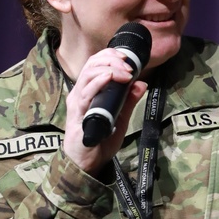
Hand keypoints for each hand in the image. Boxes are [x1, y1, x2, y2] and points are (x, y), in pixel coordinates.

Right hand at [62, 47, 146, 174]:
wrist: (87, 164)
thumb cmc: (100, 140)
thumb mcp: (120, 117)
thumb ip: (129, 101)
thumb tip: (142, 83)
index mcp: (89, 90)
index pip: (96, 63)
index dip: (110, 55)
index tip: (128, 57)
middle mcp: (80, 92)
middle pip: (91, 64)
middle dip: (111, 59)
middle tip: (129, 65)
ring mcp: (77, 102)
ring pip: (88, 74)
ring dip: (108, 68)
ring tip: (124, 71)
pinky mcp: (77, 114)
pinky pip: (85, 93)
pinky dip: (97, 82)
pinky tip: (109, 77)